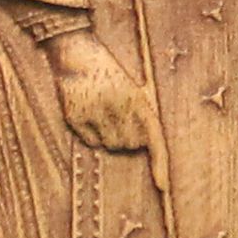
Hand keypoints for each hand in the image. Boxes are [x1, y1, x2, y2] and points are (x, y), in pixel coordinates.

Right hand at [43, 28, 162, 165]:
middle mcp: (117, 107)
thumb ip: (141, 113)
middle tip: (121, 118)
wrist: (76, 50)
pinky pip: (91, 142)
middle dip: (130, 138)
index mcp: (136, 97)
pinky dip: (93, 136)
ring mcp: (95, 112)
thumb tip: (143, 145)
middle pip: (131, 145)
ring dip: (111, 137)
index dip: (160, 164)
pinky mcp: (75, 116)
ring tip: (105, 114)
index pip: (154, 138)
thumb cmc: (108, 70)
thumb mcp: (132, 86)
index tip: (162, 186)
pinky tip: (90, 115)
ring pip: (111, 146)